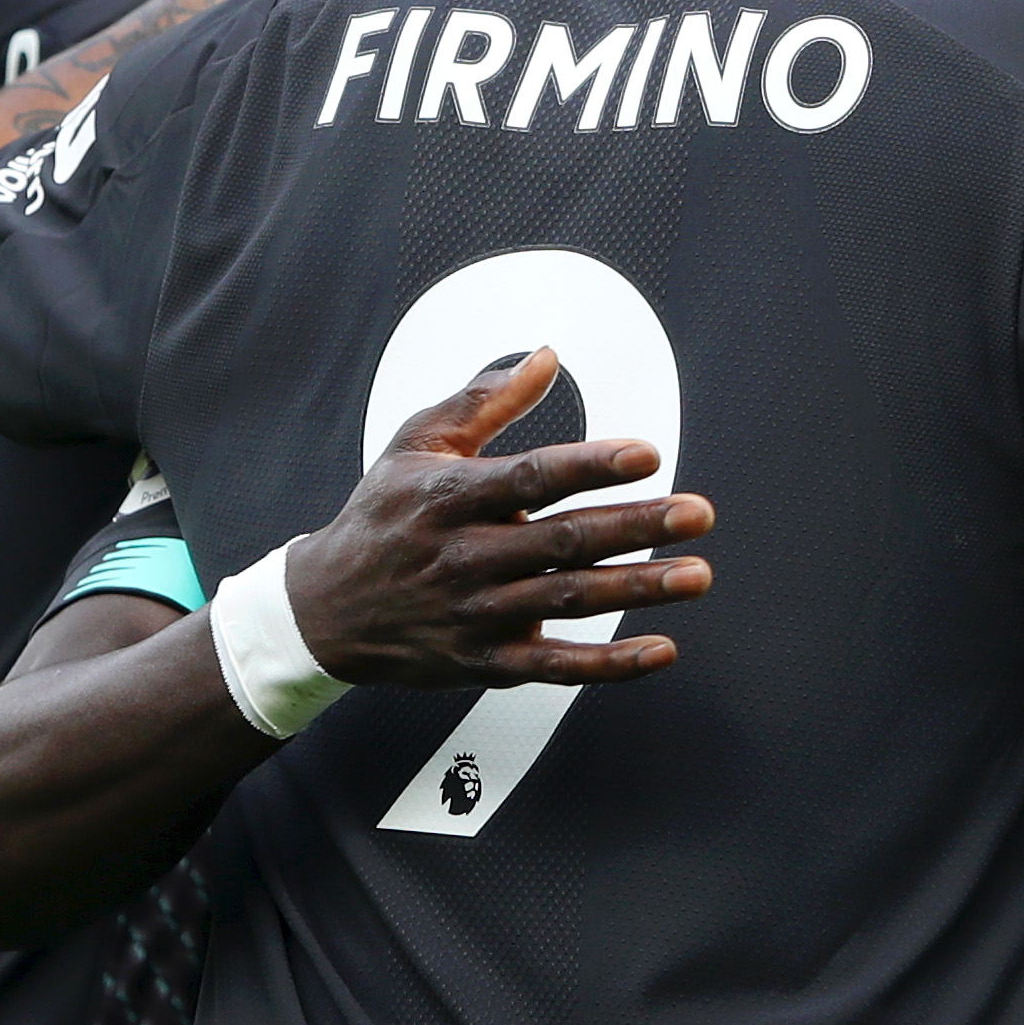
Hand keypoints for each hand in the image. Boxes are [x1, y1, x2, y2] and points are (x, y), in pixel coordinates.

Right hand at [283, 348, 716, 686]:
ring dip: (638, 589)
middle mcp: (467, 556)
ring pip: (569, 600)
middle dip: (636, 526)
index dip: (591, 465)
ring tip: (696, 574)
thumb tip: (547, 356)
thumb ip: (483, 400)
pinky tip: (659, 651)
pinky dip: (609, 664)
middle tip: (697, 513)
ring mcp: (478, 614)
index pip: (532, 477)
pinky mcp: (486, 662)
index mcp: (452, 497)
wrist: (326, 609)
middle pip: (563, 540)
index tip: (647, 454)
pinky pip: (556, 667)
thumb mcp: (416, 444)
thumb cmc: (382, 515)